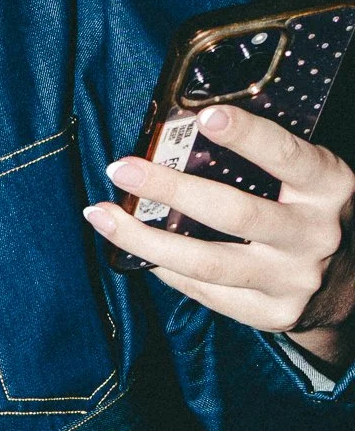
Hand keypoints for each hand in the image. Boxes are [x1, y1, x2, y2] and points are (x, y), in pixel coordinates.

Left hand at [83, 106, 354, 367]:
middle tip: (121, 169)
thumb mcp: (309, 178)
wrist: (346, 285)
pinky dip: (163, 268)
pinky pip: (204, 291)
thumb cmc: (309, 212)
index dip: (246, 135)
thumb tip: (179, 135)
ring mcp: (293, 279)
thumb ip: (265, 161)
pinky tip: (132, 250)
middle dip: (170, 188)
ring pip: (207, 263)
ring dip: (144, 240)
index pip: (286, 155)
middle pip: (234, 213)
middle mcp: (314, 235)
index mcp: (330, 186)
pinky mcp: (271, 314)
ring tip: (100, 215)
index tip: (204, 116)